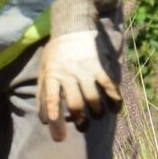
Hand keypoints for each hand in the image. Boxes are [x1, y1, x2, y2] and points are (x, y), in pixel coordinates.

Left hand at [35, 0, 122, 140]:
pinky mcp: (99, 67)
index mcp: (52, 75)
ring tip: (96, 117)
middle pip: (75, 103)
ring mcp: (85, 70)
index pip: (51, 97)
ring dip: (96, 112)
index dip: (53, 113)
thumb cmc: (55, 54)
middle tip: (82, 128)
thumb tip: (44, 121)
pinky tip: (114, 109)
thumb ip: (43, 94)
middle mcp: (68, 74)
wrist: (72, 28)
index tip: (54, 130)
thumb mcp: (44, 71)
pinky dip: (113, 100)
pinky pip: (109, 86)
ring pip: (93, 98)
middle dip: (80, 120)